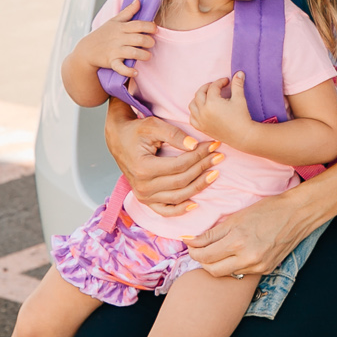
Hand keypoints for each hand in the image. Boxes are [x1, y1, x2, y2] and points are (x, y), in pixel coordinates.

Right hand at [76, 0, 156, 79]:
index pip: (139, 25)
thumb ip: (128, 11)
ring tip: (147, 55)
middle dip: (149, 42)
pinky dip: (129, 71)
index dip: (150, 26)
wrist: (86, 49)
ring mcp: (115, 51)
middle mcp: (119, 38)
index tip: (155, 29)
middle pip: (139, 39)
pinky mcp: (111, 62)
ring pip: (134, 53)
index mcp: (121, 27)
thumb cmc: (103, 33)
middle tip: (150, 43)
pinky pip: (121, 68)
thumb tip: (138, 0)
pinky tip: (136, 72)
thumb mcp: (114, 20)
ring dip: (144, 55)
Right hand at [105, 98, 218, 216]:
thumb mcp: (153, 125)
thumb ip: (174, 134)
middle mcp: (142, 186)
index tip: (213, 145)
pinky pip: (165, 210)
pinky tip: (195, 204)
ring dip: (199, 186)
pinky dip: (180, 210)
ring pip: (178, 196)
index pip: (180, 165)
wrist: (118, 140)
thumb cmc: (136, 131)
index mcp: (143, 168)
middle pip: (182, 181)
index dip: (199, 156)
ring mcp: (143, 196)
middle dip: (203, 168)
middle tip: (218, 156)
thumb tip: (194, 145)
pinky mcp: (146, 200)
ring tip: (214, 173)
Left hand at [185, 188, 316, 276]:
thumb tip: (192, 241)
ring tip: (216, 250)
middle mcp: (247, 257)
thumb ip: (213, 232)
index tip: (190, 242)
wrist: (297, 214)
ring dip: (217, 264)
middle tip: (198, 249)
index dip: (192, 249)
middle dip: (201, 260)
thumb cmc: (268, 209)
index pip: (204, 255)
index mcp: (237, 241)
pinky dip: (233, 265)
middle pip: (211, 270)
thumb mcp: (237, 217)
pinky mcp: (265, 270)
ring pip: (225, 273)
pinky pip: (241, 273)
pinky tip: (234, 254)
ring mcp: (257, 266)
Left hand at [188, 73, 256, 148]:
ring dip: (198, 98)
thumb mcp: (240, 99)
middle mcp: (203, 111)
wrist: (243, 136)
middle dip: (207, 87)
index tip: (227, 81)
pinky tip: (202, 110)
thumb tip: (239, 72)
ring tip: (207, 96)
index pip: (213, 87)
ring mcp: (201, 120)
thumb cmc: (242, 117)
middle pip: (199, 93)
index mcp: (212, 102)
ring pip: (192, 105)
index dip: (220, 82)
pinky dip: (195, 112)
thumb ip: (238, 84)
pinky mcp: (202, 128)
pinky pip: (192, 118)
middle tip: (216, 86)